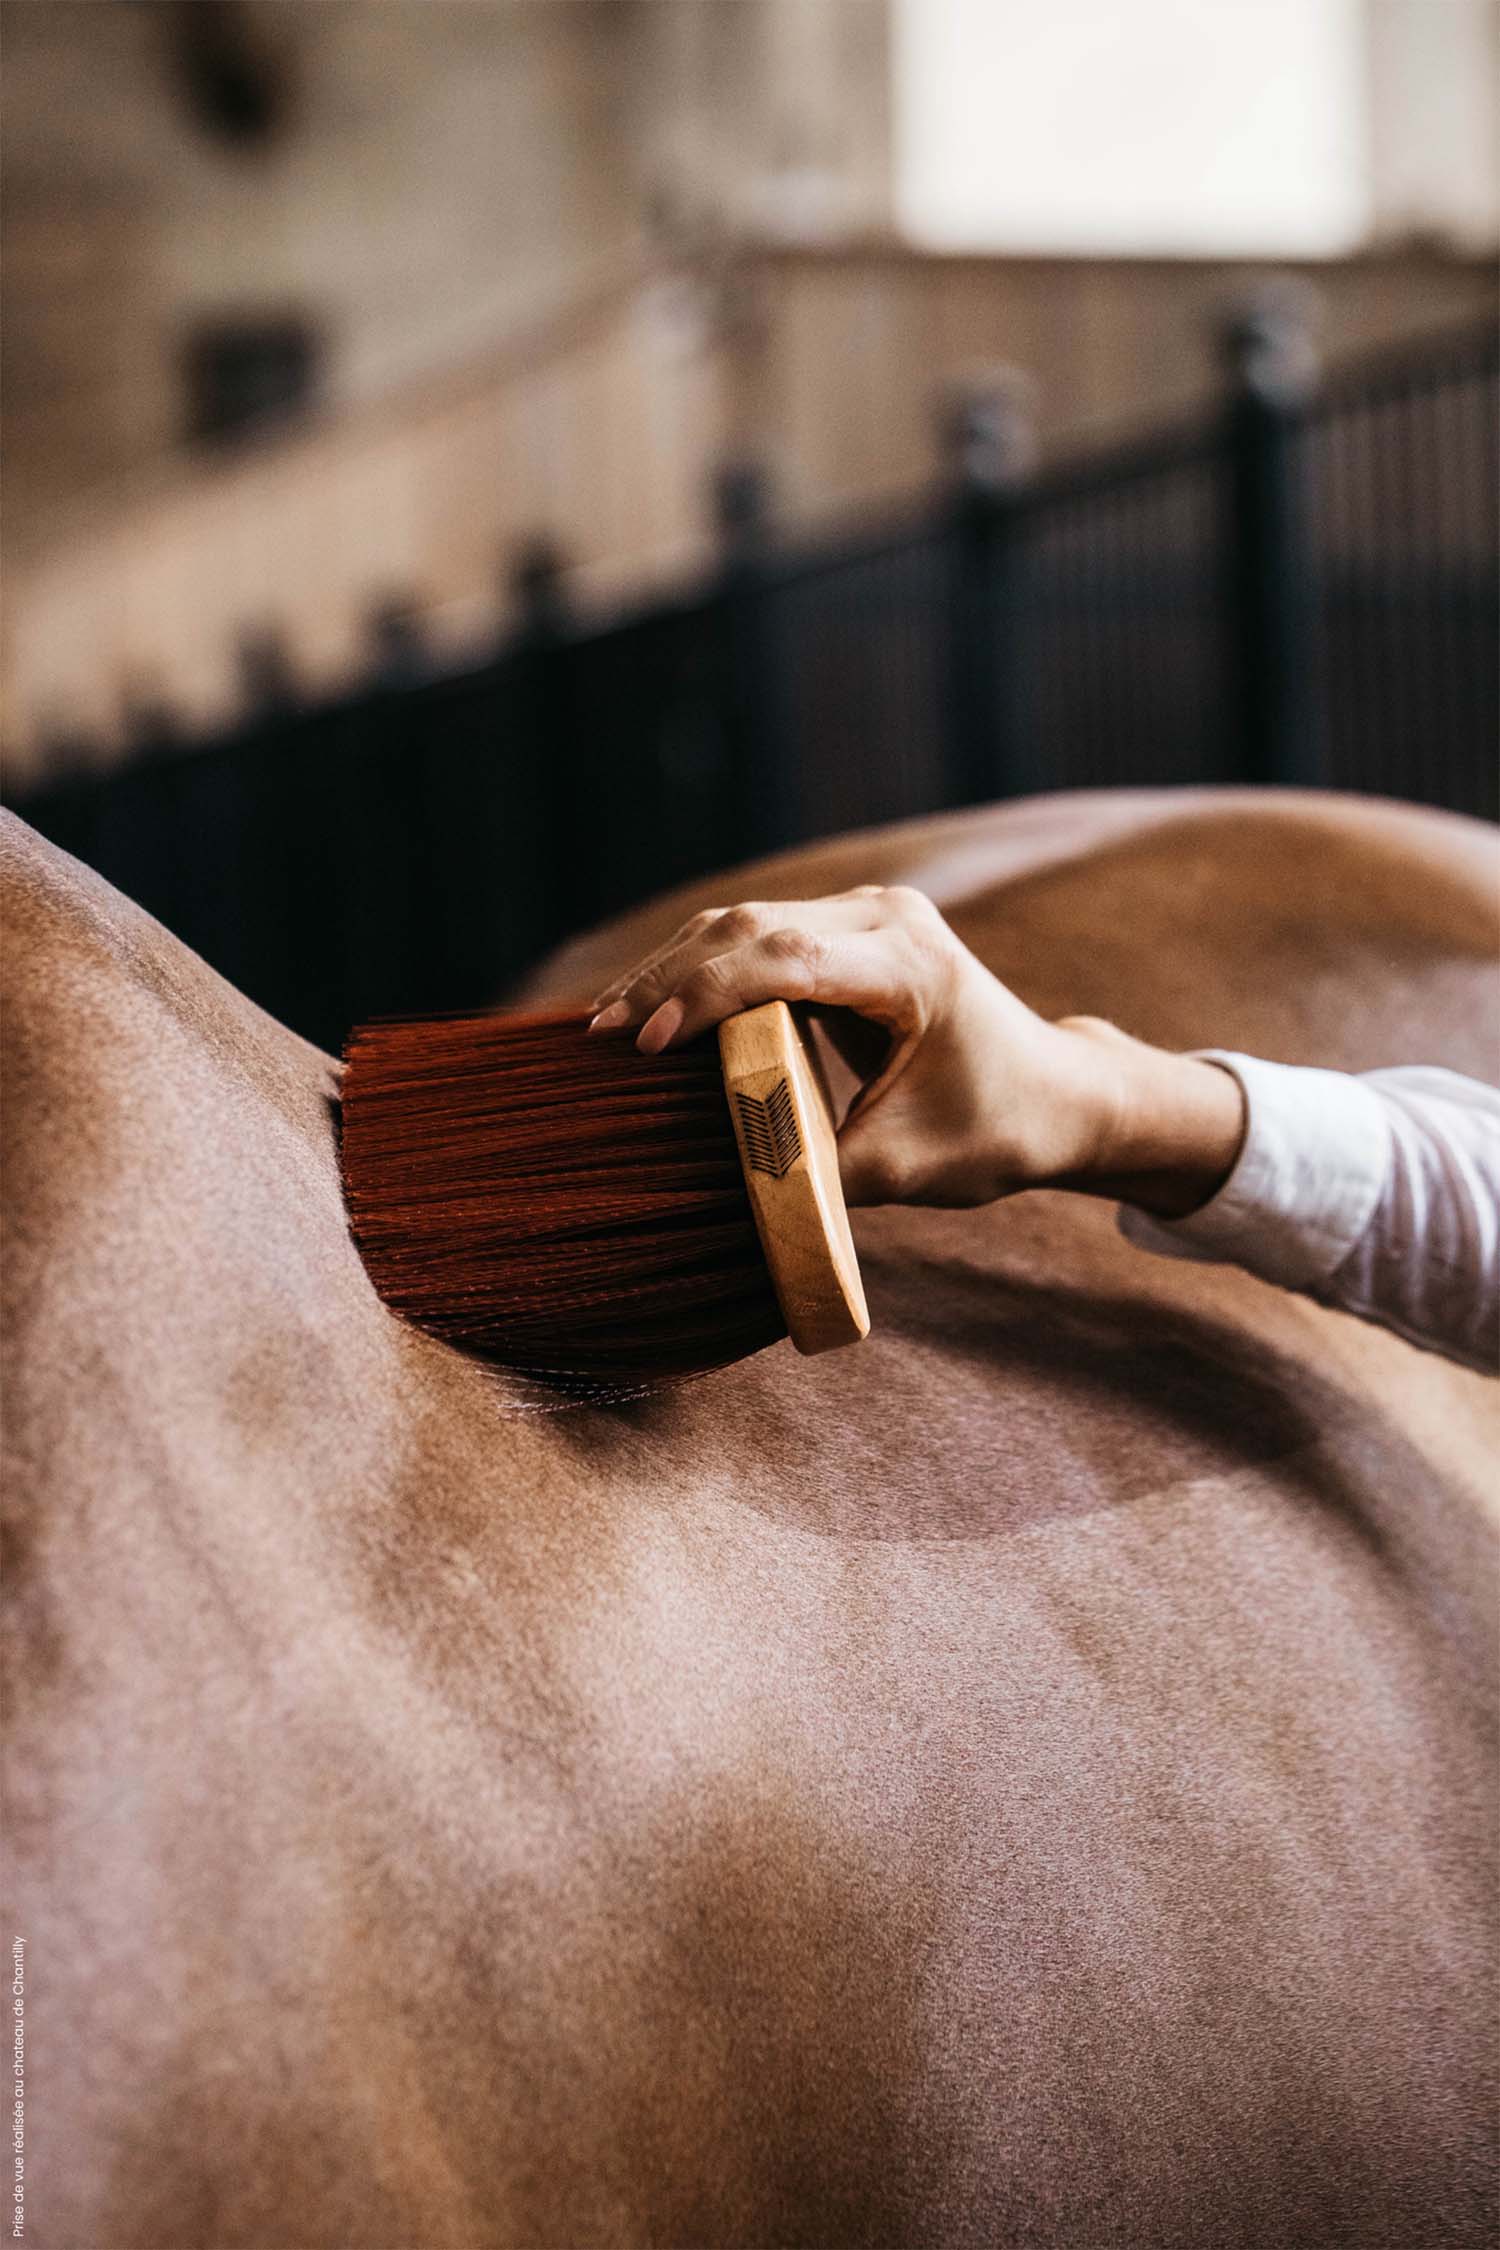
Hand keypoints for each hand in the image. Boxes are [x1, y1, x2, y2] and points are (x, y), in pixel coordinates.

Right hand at [588, 887, 1245, 1213]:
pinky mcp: (850, 931)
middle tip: (600, 1036)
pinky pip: (761, 939)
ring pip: (745, 923)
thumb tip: (727, 1191)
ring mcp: (869, 915)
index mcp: (911, 966)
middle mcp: (887, 918)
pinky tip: (653, 1013)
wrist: (1059, 1094)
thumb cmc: (999, 1131)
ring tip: (608, 1025)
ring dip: (674, 971)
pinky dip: (702, 973)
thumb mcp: (907, 1169)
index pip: (787, 959)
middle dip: (668, 979)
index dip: (707, 995)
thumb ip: (817, 1175)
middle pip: (751, 927)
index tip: (646, 1042)